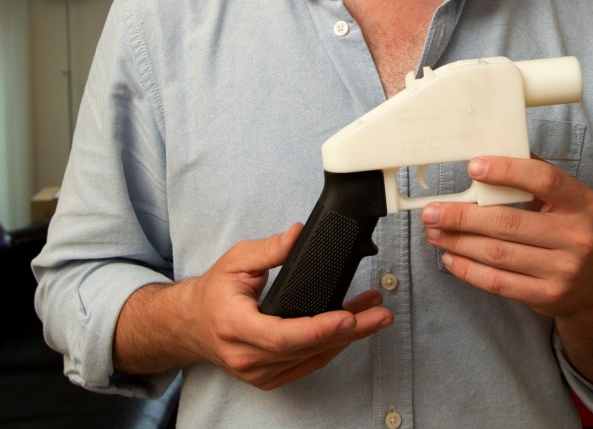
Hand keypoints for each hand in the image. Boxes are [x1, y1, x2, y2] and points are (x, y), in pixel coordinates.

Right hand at [178, 224, 392, 389]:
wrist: (192, 325)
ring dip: (348, 338)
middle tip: (380, 315)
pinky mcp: (269, 377)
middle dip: (350, 332)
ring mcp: (258, 372)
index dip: (319, 328)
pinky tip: (353, 329)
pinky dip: (333, 347)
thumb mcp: (236, 261)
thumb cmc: (214, 294)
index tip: (349, 318)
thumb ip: (269, 250)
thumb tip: (298, 235)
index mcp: (236, 326)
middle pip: (307, 349)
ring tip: (375, 315)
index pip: (283, 335)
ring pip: (313, 358)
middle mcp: (247, 356)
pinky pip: (308, 365)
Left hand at [421, 156, 592, 318]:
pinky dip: (468, 270)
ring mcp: (564, 269)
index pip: (544, 180)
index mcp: (582, 203)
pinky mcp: (547, 296)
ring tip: (434, 233)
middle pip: (508, 222)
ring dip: (458, 242)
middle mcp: (577, 236)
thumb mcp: (566, 203)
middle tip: (432, 212)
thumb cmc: (568, 234)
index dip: (507, 171)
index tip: (472, 167)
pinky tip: (450, 258)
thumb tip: (488, 157)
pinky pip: (498, 282)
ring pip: (497, 253)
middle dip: (462, 216)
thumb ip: (533, 180)